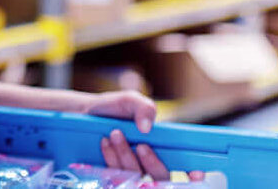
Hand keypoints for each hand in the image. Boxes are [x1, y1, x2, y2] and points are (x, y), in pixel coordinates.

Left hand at [82, 91, 204, 181]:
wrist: (82, 113)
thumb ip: (143, 107)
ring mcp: (130, 170)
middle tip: (141, 145)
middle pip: (161, 176)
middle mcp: (149, 162)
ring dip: (126, 156)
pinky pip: (116, 176)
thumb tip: (147, 128)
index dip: (194, 175)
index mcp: (162, 146)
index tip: (196, 174)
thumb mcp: (128, 101)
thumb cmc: (111, 108)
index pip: (184, 168)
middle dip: (152, 163)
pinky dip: (111, 158)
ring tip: (114, 133)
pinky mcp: (112, 174)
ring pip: (136, 175)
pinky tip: (105, 141)